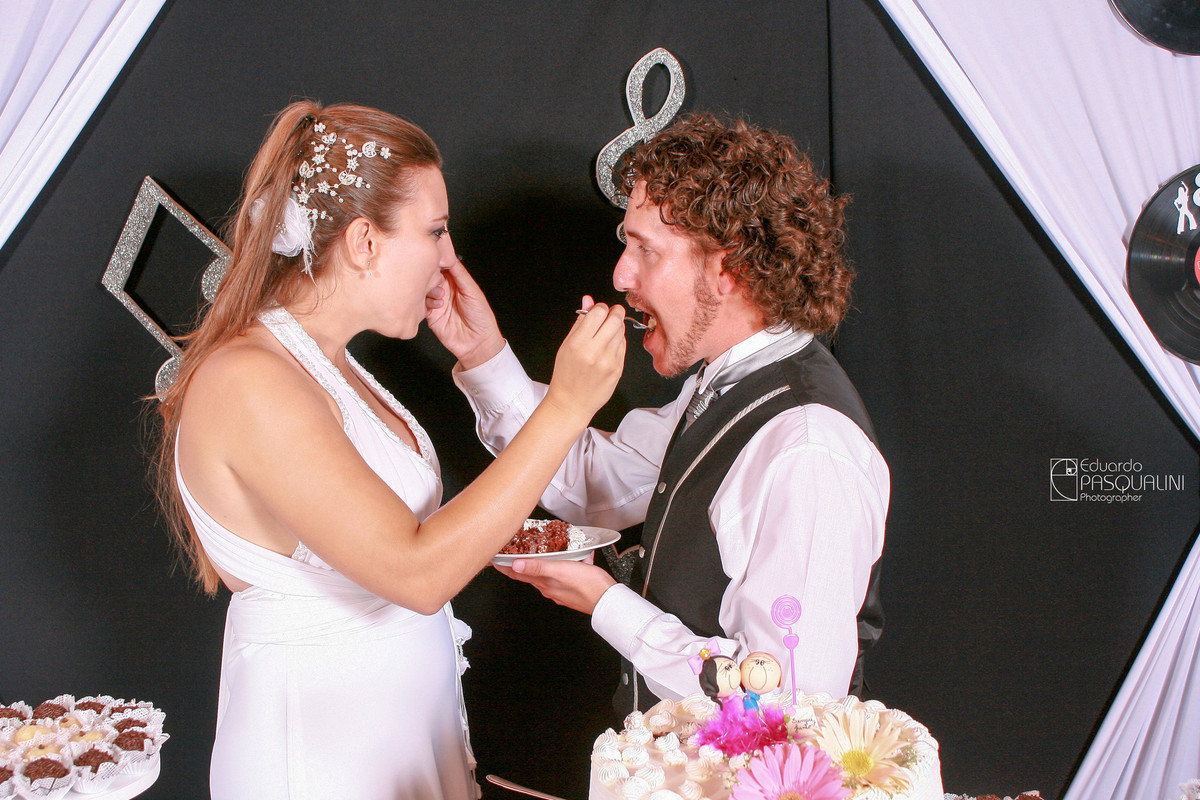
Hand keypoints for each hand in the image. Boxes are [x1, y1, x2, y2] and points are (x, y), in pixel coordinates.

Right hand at [426, 259, 505, 369]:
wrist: (478, 343)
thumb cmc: (481, 317)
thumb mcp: (472, 290)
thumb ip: (459, 273)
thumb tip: (449, 256)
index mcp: (456, 282)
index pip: (442, 266)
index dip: (438, 261)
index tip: (434, 257)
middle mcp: (445, 290)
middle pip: (430, 276)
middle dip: (431, 275)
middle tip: (437, 279)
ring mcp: (436, 302)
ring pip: (423, 289)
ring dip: (430, 290)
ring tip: (440, 296)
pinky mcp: (430, 315)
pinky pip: (420, 305)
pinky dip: (426, 303)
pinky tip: (437, 306)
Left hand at [495, 555, 616, 614]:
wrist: (608, 600)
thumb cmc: (588, 586)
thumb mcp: (560, 571)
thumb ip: (538, 567)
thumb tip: (516, 565)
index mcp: (545, 582)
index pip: (519, 573)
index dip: (506, 566)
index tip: (495, 560)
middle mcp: (550, 587)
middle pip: (530, 573)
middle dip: (520, 564)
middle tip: (511, 554)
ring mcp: (561, 589)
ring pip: (546, 573)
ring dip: (539, 564)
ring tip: (537, 553)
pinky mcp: (573, 587)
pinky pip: (562, 573)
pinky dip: (560, 565)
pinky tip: (570, 558)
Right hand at [543, 299, 625, 422]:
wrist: (571, 403)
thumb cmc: (566, 375)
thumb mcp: (566, 345)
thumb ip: (580, 321)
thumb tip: (588, 300)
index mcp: (578, 343)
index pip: (598, 312)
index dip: (600, 308)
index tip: (598, 311)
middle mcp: (595, 352)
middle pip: (615, 319)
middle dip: (615, 312)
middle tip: (610, 315)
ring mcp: (609, 361)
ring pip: (622, 331)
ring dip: (616, 327)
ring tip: (605, 335)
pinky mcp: (618, 369)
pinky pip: (623, 346)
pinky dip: (618, 342)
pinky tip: (608, 348)